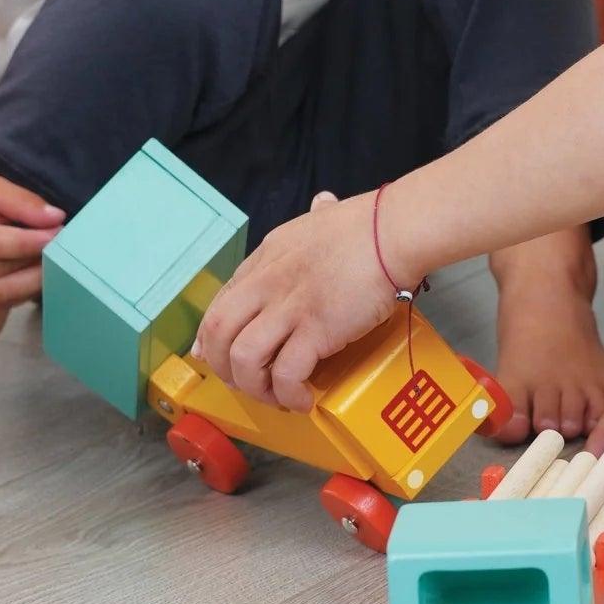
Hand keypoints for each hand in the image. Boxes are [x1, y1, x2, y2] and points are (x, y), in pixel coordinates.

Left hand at [192, 191, 398, 410]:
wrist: (393, 231)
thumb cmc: (368, 224)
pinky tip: (303, 400)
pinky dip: (289, 394)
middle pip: (218, 331)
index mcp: (267, 256)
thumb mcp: (325, 214)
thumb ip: (315, 216)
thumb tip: (322, 203)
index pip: (222, 301)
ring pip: (243, 358)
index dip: (210, 335)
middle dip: (221, 366)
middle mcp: (268, 282)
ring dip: (254, 386)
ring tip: (275, 396)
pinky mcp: (316, 329)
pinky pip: (287, 373)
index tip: (210, 354)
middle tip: (242, 383)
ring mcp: (289, 306)